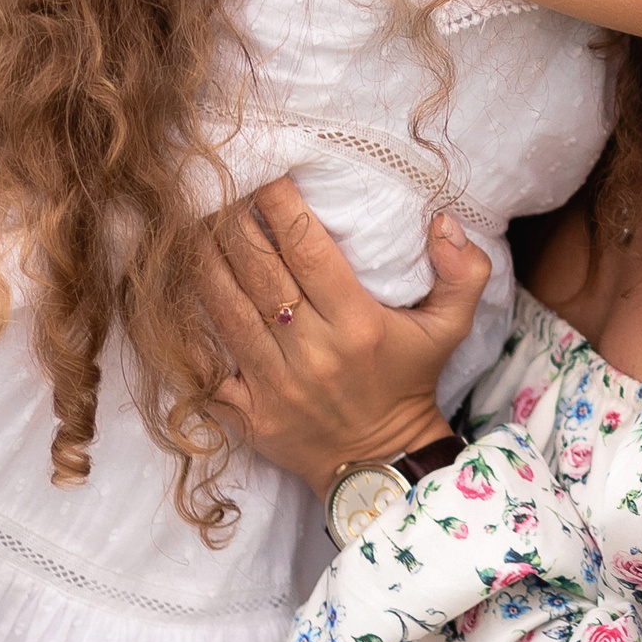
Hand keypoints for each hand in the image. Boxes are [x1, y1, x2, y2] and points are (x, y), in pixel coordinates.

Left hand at [196, 179, 490, 485]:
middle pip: (259, 271)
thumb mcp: (450, 329)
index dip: (280, 207)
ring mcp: (275, 385)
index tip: (265, 176)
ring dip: (204, 261)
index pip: (308, 249)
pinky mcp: (249, 414)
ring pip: (225, 309)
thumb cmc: (409, 383)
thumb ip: (465, 272)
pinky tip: (177, 292)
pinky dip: (187, 329)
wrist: (381, 465)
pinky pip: (206, 365)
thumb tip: (444, 220)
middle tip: (220, 188)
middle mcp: (313, 352)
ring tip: (193, 224)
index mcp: (358, 325)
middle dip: (234, 223)